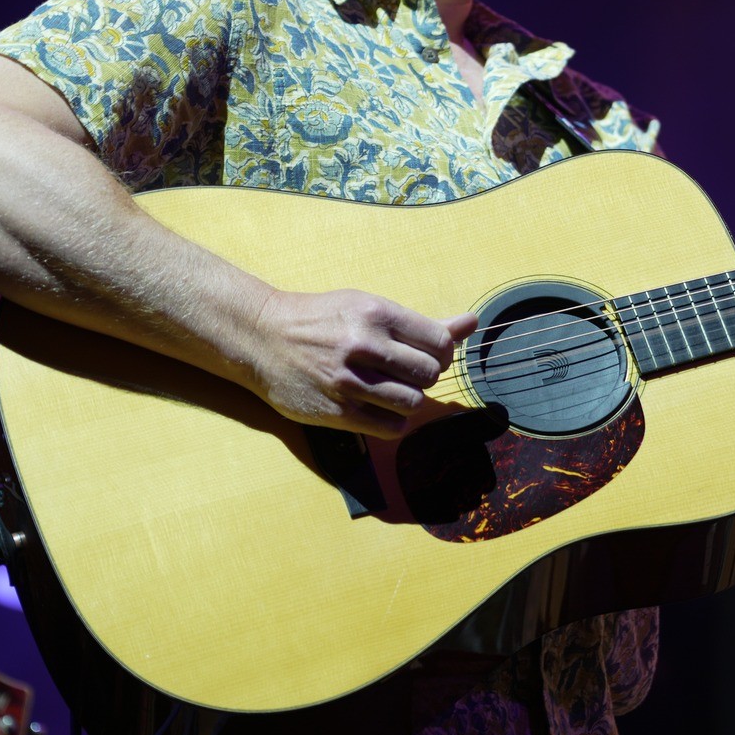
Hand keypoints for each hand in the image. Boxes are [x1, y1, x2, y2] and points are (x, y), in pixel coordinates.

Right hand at [244, 288, 479, 436]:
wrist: (263, 337)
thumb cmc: (323, 320)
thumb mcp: (369, 307)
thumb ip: (422, 323)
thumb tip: (472, 323)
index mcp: (376, 314)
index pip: (440, 343)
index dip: (442, 354)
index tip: (427, 355)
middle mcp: (363, 345)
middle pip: (429, 374)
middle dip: (426, 377)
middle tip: (408, 374)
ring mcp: (348, 381)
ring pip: (413, 402)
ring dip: (410, 400)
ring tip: (393, 390)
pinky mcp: (336, 412)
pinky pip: (390, 427)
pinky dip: (395, 421)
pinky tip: (381, 409)